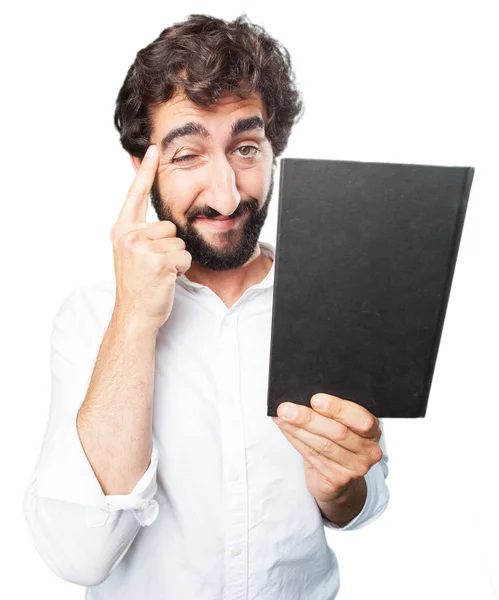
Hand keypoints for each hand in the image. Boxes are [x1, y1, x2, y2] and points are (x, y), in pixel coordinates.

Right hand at [110, 144, 191, 330]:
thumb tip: (161, 221)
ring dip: (176, 259)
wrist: (135, 314)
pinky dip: (182, 269)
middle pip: (169, 226)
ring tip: (159, 273)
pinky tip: (167, 279)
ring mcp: (142, 248)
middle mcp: (129, 236)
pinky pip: (185, 256)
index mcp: (122, 230)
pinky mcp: (158, 262)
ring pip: (179, 241)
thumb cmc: (139, 285)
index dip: (146, 172)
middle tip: (154, 266)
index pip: (135, 195)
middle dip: (169, 246)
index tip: (152, 150)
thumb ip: (141, 233)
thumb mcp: (132, 253)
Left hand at [272, 393, 382, 502]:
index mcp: (373, 431)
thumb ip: (332, 412)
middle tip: (286, 408)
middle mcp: (369, 451)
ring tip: (282, 417)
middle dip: (309, 418)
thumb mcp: (343, 425)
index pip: (361, 419)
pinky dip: (296, 440)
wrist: (339, 480)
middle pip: (338, 432)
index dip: (338, 409)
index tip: (315, 399)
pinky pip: (313, 456)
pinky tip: (285, 429)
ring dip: (298, 429)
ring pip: (323, 445)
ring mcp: (356, 468)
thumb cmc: (339, 443)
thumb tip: (304, 394)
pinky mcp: (339, 479)